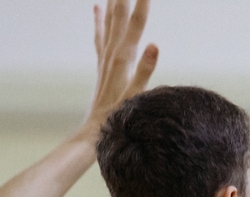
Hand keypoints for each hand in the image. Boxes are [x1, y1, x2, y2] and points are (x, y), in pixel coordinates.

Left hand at [84, 0, 157, 135]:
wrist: (95, 131)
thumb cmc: (118, 116)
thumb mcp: (136, 94)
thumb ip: (145, 69)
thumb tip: (154, 45)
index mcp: (123, 58)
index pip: (135, 25)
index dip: (141, 5)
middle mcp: (112, 54)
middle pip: (119, 18)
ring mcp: (105, 57)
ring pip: (109, 22)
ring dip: (113, 4)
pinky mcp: (102, 63)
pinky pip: (100, 35)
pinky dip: (99, 20)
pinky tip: (97, 9)